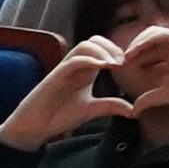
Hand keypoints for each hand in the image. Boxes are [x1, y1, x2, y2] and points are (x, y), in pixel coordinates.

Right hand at [0, 37, 143, 150]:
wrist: (34, 128)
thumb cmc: (59, 116)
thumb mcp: (91, 109)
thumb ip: (111, 105)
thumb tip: (133, 109)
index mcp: (85, 70)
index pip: (102, 47)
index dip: (118, 51)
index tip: (130, 65)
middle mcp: (75, 66)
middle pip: (94, 40)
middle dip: (112, 47)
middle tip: (124, 62)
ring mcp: (65, 69)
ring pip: (84, 45)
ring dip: (103, 51)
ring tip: (115, 64)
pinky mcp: (55, 77)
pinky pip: (73, 60)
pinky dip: (89, 60)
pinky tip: (102, 67)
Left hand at [111, 21, 168, 113]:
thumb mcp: (168, 95)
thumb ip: (150, 98)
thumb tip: (133, 111)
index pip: (148, 52)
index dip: (134, 58)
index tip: (121, 70)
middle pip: (147, 41)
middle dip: (132, 50)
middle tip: (119, 62)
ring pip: (152, 34)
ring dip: (136, 43)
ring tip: (126, 58)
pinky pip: (160, 34)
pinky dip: (145, 41)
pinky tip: (134, 53)